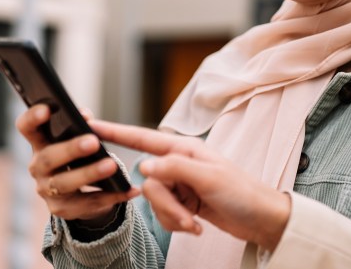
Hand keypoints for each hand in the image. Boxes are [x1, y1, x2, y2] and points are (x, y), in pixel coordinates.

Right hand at [15, 105, 139, 221]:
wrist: (80, 193)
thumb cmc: (79, 155)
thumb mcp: (78, 138)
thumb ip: (80, 125)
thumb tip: (85, 116)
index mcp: (40, 144)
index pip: (27, 128)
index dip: (32, 118)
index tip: (47, 109)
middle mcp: (38, 167)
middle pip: (48, 158)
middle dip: (70, 149)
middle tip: (93, 142)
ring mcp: (47, 190)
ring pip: (65, 183)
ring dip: (90, 173)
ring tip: (111, 165)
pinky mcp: (62, 209)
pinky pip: (88, 203)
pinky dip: (111, 196)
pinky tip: (130, 190)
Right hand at [91, 120, 291, 250]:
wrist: (259, 219)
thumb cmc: (242, 192)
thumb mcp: (209, 177)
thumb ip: (174, 169)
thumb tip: (144, 166)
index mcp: (183, 149)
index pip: (142, 138)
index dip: (115, 132)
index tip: (90, 126)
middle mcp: (177, 164)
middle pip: (148, 183)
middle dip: (166, 205)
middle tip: (189, 213)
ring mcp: (179, 185)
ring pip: (154, 203)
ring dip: (174, 217)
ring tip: (196, 220)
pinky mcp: (181, 203)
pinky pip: (163, 216)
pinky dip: (178, 224)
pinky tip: (196, 225)